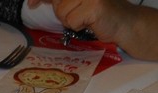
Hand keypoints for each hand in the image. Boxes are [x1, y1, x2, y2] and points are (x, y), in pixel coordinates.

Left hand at [29, 0, 157, 67]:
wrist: (126, 24)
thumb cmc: (100, 15)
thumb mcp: (77, 4)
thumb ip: (60, 0)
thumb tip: (34, 0)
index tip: (31, 3)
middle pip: (58, 3)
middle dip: (64, 13)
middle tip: (81, 15)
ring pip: (63, 13)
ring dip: (72, 21)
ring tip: (88, 19)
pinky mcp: (95, 6)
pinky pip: (72, 21)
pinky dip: (79, 26)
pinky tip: (91, 23)